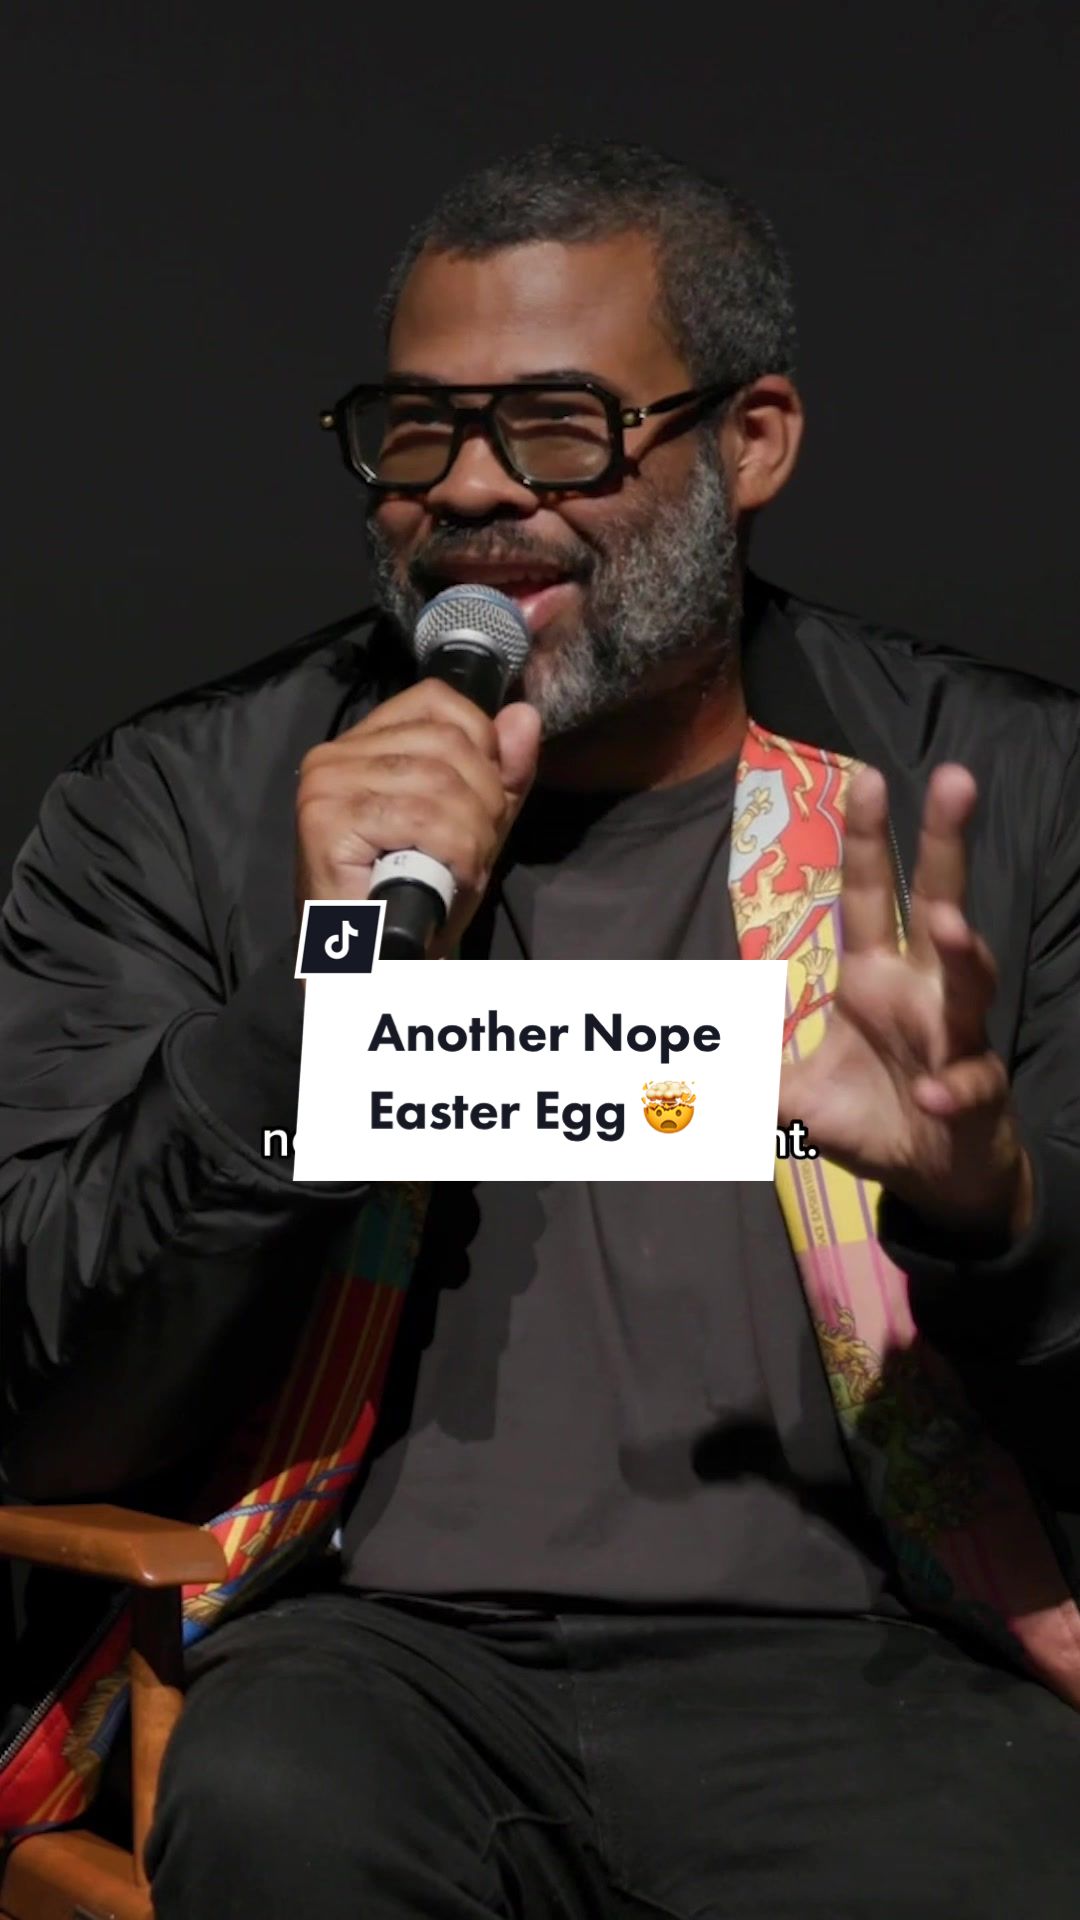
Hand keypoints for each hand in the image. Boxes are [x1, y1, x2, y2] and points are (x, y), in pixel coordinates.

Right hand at [296, 681, 540, 955]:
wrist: (373, 969)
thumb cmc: (416, 903)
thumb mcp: (472, 829)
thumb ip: (501, 776)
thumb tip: (524, 716)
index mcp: (364, 745)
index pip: (439, 702)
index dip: (482, 748)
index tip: (484, 804)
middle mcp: (335, 755)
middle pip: (450, 743)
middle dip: (484, 803)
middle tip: (471, 853)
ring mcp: (327, 784)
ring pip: (443, 782)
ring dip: (471, 837)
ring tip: (456, 871)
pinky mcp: (326, 819)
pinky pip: (424, 818)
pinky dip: (453, 854)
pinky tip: (441, 880)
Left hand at [778, 763, 1031, 1240]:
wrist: (933, 1179)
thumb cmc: (872, 1115)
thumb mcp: (792, 1097)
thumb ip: (739, 1076)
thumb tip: (669, 1067)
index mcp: (876, 978)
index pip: (871, 894)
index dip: (868, 839)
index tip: (868, 776)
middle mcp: (922, 994)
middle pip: (940, 902)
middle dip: (945, 845)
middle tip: (955, 779)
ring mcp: (955, 1041)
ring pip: (970, 984)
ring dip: (961, 956)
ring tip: (948, 927)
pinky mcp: (974, 1096)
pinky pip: (968, 1084)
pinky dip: (951, 1087)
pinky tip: (929, 1092)